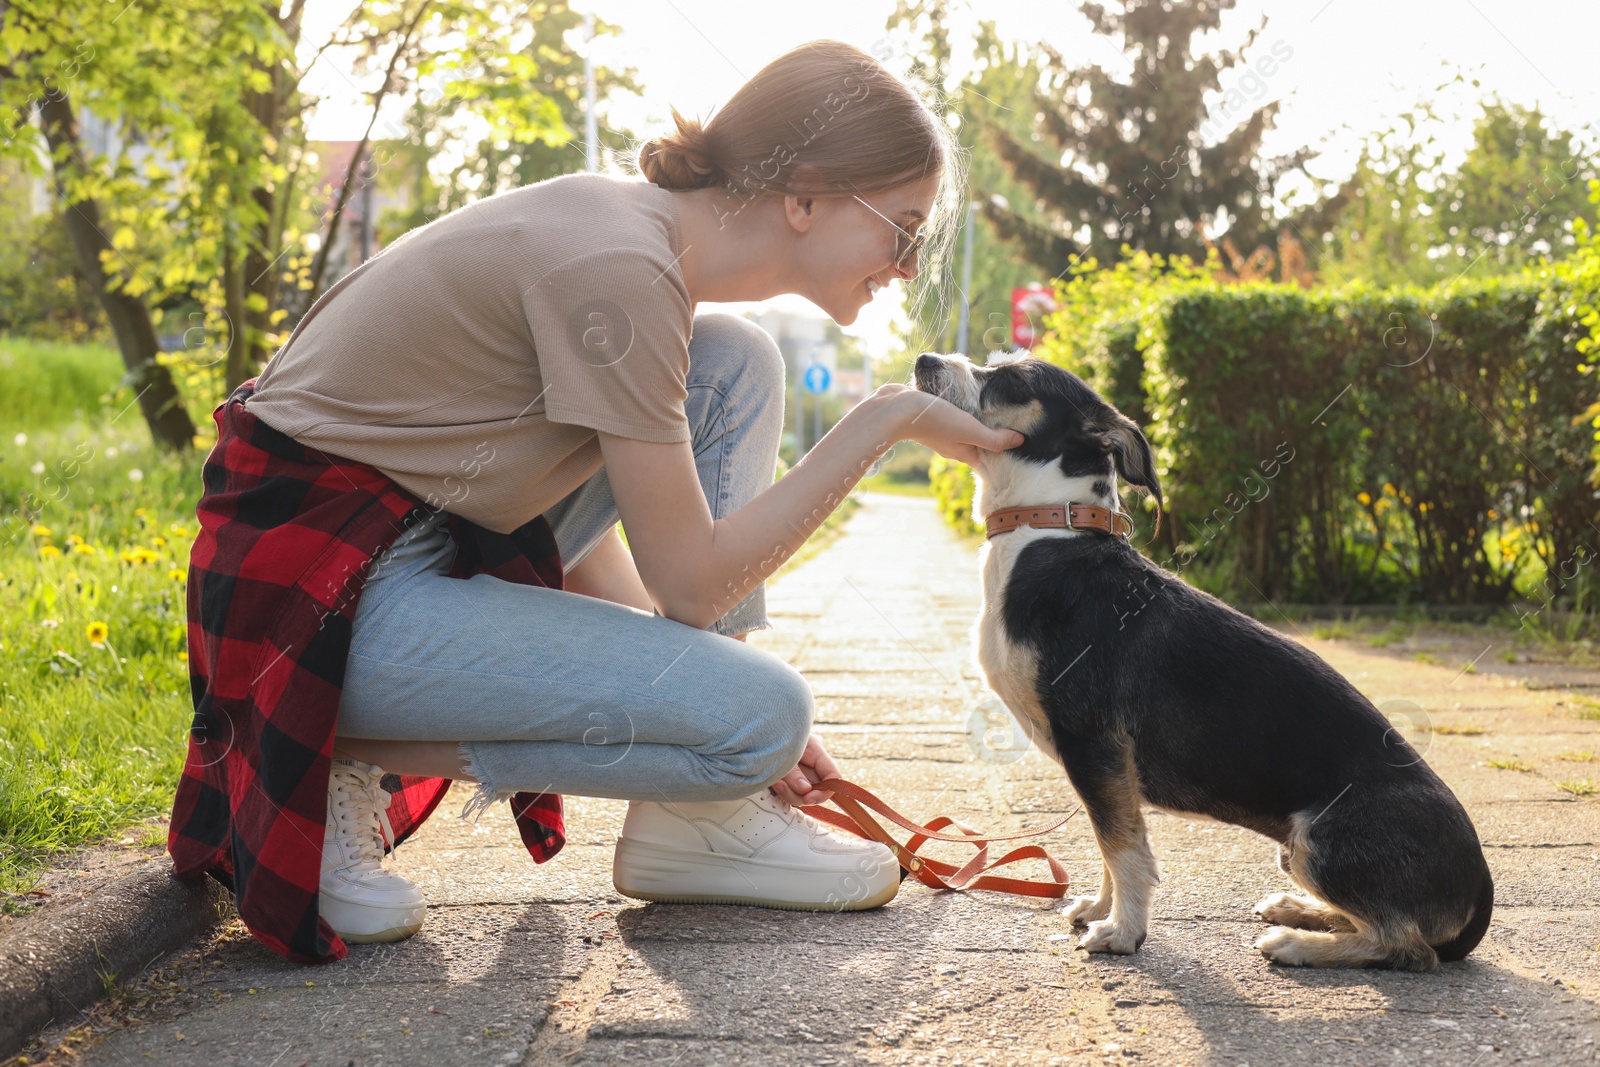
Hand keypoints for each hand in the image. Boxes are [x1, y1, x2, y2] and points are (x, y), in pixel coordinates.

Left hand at [769, 734, 841, 806]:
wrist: (757, 733)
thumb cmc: (769, 736)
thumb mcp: (783, 753)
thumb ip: (794, 773)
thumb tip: (805, 791)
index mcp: (816, 752)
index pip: (833, 776)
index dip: (825, 791)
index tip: (809, 798)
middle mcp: (810, 764)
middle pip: (817, 790)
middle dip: (802, 795)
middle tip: (783, 788)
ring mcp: (800, 773)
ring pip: (803, 795)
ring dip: (789, 794)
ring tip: (776, 783)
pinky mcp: (788, 780)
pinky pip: (790, 793)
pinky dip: (781, 792)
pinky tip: (772, 783)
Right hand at [877, 384, 1022, 465]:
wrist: (896, 408)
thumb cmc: (934, 421)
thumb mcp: (969, 429)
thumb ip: (993, 439)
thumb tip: (1019, 442)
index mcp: (963, 453)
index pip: (987, 459)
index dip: (1003, 454)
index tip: (1019, 444)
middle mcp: (952, 446)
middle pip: (978, 444)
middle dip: (993, 436)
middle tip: (1013, 422)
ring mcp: (941, 432)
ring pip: (965, 429)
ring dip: (978, 421)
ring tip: (996, 407)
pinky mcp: (932, 416)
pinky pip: (953, 416)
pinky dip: (964, 410)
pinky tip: (970, 398)